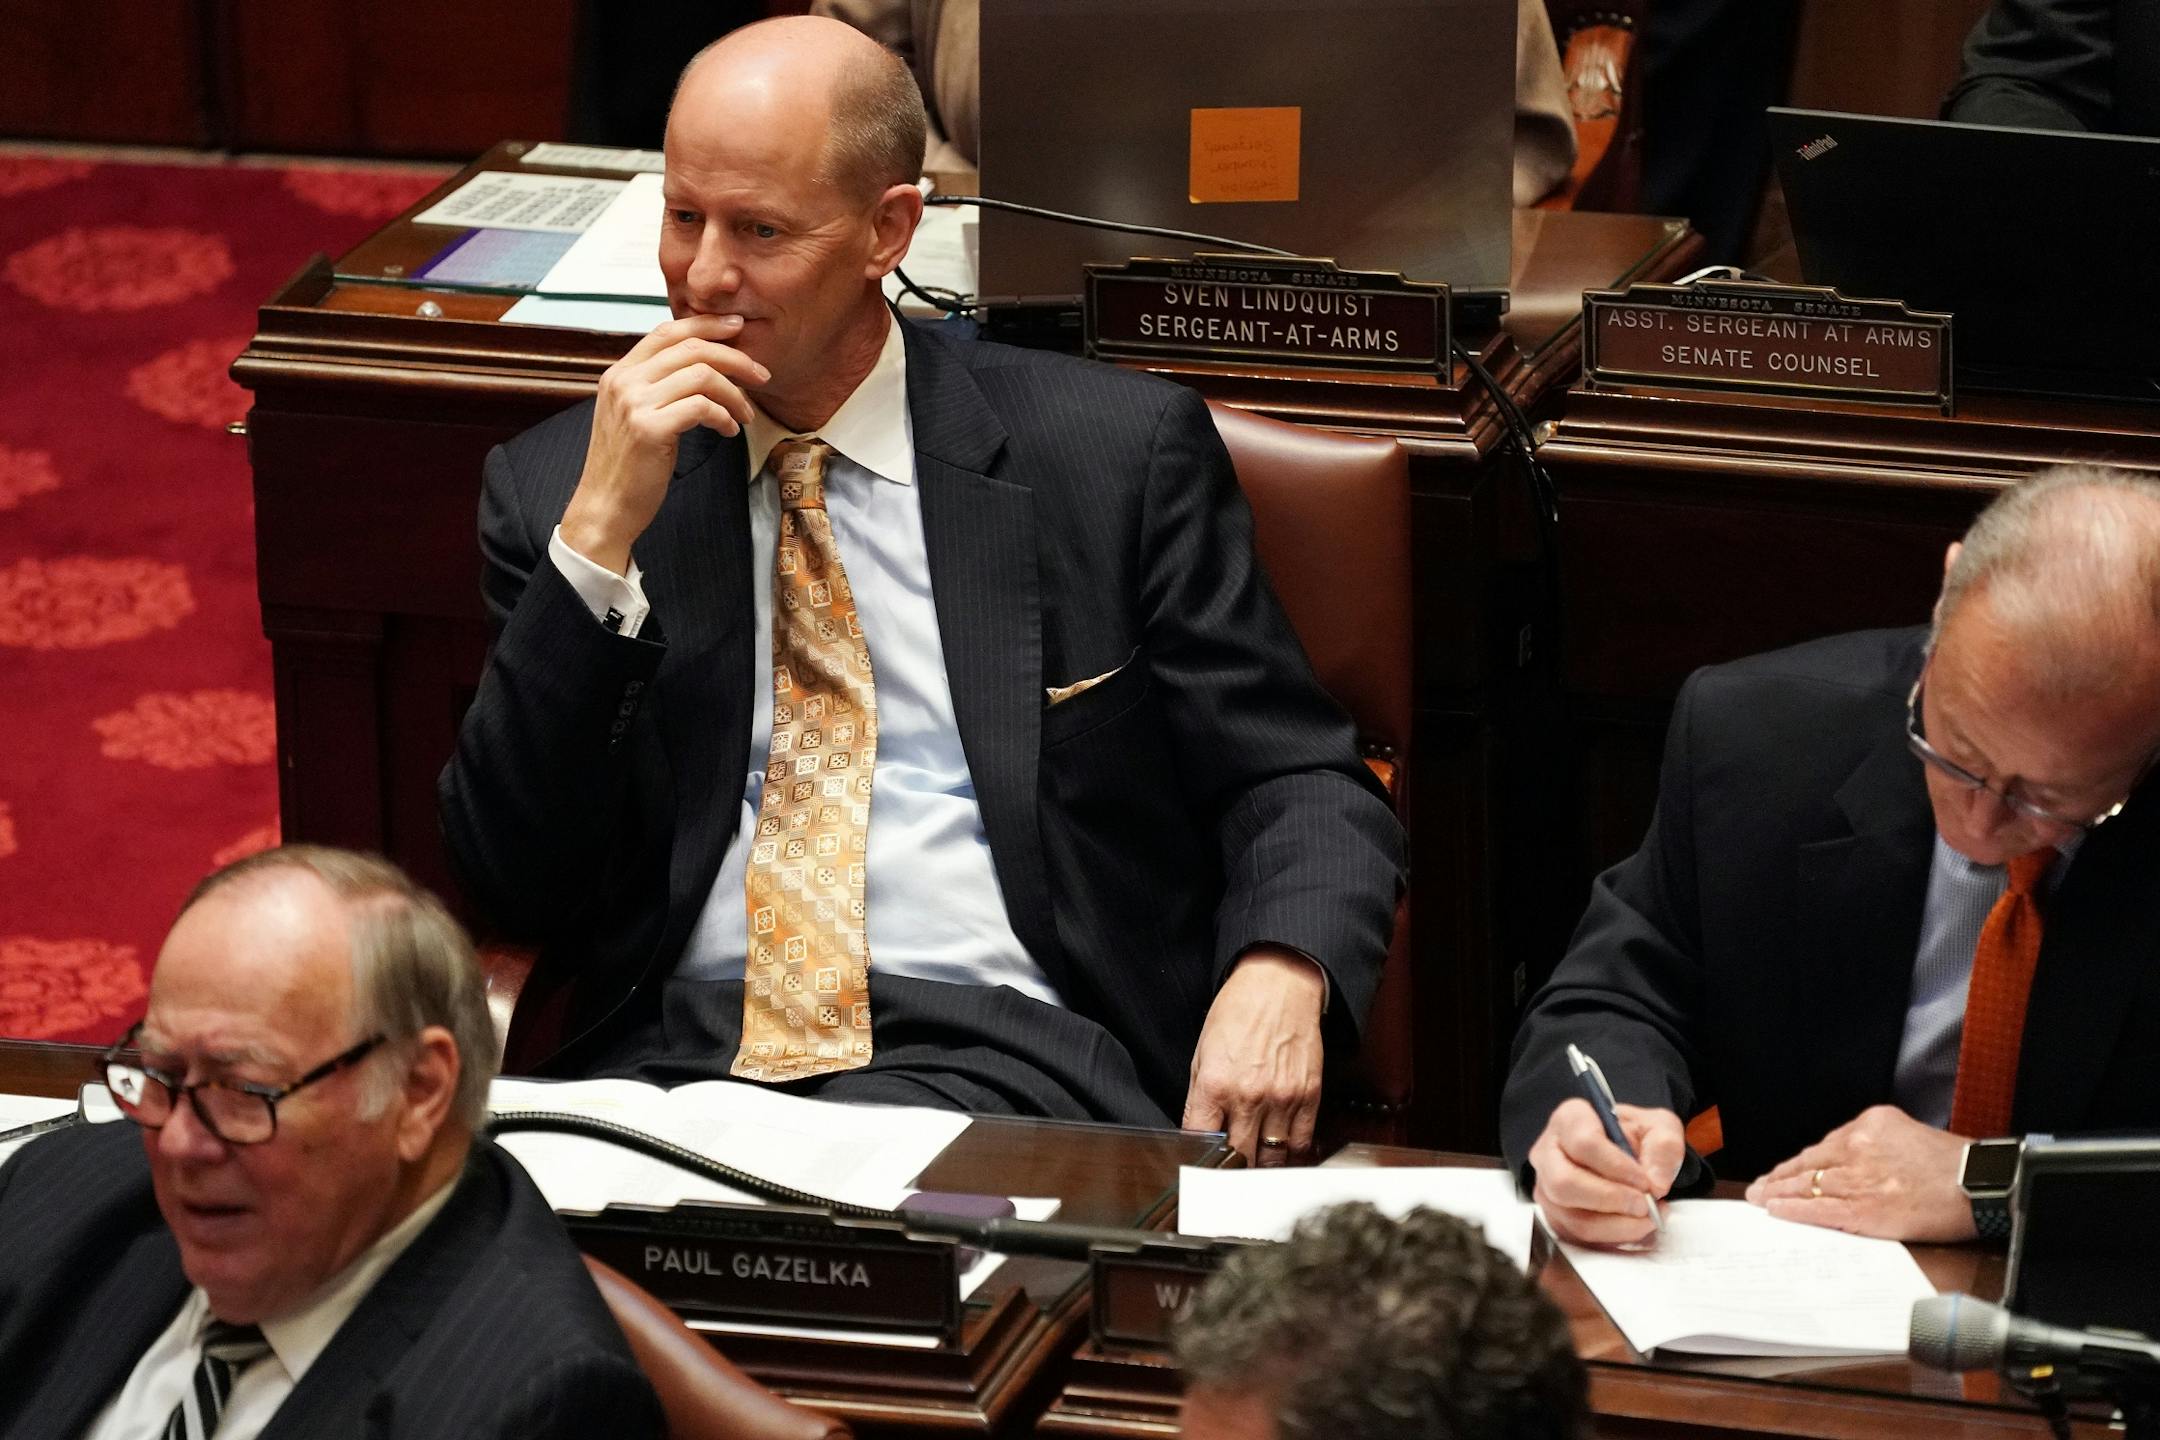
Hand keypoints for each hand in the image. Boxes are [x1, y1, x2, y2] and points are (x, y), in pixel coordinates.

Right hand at [558, 314, 769, 575]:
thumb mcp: (635, 415)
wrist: (606, 507)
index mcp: (619, 373)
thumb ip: (657, 387)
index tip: (737, 327)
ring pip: (702, 375)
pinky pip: (702, 407)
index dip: (706, 324)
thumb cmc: (628, 466)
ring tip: (745, 415)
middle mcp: (623, 381)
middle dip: (735, 357)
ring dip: (734, 394)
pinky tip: (729, 430)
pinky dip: (724, 416)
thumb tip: (702, 366)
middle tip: (761, 374)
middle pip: (691, 347)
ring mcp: (634, 404)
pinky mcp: (649, 429)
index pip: (667, 331)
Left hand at [1182, 948, 1325, 1166]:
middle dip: (1232, 1171)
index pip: (1201, 1142)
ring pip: (1271, 1159)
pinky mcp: (1309, 1096)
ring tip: (1254, 1166)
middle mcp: (1249, 1096)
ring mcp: (1282, 1099)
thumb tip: (1198, 1135)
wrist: (1280, 984)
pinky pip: (1300, 1143)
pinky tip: (1281, 1153)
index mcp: (1215, 1085)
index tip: (1201, 1168)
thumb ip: (1199, 1098)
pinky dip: (1290, 1155)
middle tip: (1228, 1176)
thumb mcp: (1202, 1052)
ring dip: (1261, 1167)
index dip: (1199, 1160)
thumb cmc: (1239, 1012)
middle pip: (1239, 1159)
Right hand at [1529, 1098, 1684, 1246]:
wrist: (1626, 1156)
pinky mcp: (1555, 1216)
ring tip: (1647, 1217)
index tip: (1644, 1181)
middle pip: (1565, 1183)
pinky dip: (1613, 1237)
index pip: (1583, 1143)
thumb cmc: (1635, 1137)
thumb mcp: (1659, 1127)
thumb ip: (1664, 1147)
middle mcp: (1548, 1152)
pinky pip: (1579, 1237)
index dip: (1616, 1167)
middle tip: (1644, 1205)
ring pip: (1572, 1216)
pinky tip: (1635, 1225)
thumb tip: (1655, 1183)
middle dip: (1611, 1200)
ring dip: (1617, 1225)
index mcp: (1570, 1119)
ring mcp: (1547, 1187)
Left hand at [1744, 1105, 1975, 1241]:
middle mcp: (1858, 1146)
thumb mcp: (1909, 1135)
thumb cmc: (1955, 1165)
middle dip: (1780, 1178)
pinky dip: (1795, 1210)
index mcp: (1870, 1125)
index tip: (1784, 1171)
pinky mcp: (1865, 1207)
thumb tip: (1853, 1161)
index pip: (1824, 1147)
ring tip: (1761, 1200)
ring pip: (1808, 1185)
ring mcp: (1859, 1177)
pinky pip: (1819, 1209)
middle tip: (1759, 1188)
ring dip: (1779, 1194)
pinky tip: (1778, 1211)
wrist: (1982, 1183)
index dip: (1800, 1163)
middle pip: (1809, 1164)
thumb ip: (1877, 1145)